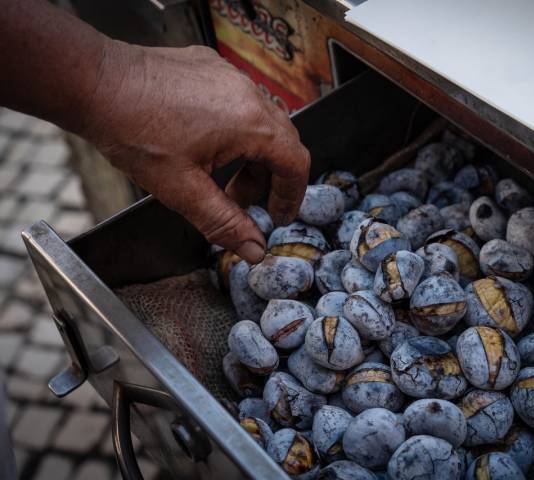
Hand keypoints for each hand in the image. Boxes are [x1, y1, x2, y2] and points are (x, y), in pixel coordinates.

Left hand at [80, 40, 309, 262]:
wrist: (95, 83)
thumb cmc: (134, 130)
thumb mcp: (182, 190)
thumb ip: (224, 221)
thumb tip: (253, 248)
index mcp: (251, 124)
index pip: (295, 163)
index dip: (292, 194)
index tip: (278, 214)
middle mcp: (248, 94)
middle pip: (282, 141)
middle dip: (268, 178)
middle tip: (245, 203)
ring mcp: (230, 76)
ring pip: (260, 120)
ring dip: (251, 154)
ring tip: (220, 177)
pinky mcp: (210, 66)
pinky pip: (238, 101)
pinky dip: (234, 128)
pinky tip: (204, 144)